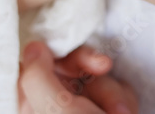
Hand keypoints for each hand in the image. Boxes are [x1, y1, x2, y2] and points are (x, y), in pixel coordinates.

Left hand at [18, 41, 137, 113]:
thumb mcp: (57, 111)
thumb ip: (36, 78)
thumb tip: (33, 47)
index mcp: (31, 109)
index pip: (32, 67)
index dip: (51, 55)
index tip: (63, 51)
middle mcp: (53, 108)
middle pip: (66, 66)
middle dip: (90, 69)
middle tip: (104, 66)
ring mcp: (80, 109)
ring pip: (96, 77)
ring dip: (112, 93)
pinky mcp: (103, 109)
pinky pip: (113, 88)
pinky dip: (123, 100)